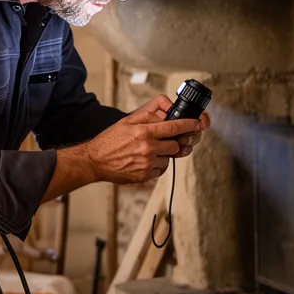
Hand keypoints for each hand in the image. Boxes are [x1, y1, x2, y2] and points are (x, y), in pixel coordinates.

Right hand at [83, 94, 207, 184]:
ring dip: (162, 155)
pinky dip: (156, 165)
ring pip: (168, 158)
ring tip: (145, 152)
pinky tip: (142, 161)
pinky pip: (160, 169)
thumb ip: (148, 118)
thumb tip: (166, 118)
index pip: (174, 127)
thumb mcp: (127, 122)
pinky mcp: (145, 175)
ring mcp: (147, 163)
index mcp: (144, 132)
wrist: (95, 160)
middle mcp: (147, 147)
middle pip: (175, 145)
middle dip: (172, 143)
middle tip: (160, 141)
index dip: (189, 125)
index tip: (198, 124)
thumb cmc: (110, 140)